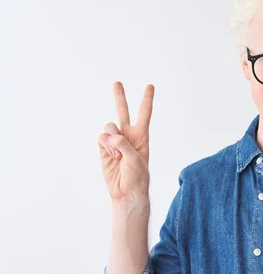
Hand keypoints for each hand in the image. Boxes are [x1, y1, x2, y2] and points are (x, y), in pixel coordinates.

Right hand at [97, 82, 154, 203]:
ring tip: (118, 154)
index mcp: (142, 136)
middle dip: (119, 97)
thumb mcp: (136, 159)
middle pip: (123, 111)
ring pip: (109, 126)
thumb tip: (107, 134)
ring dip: (112, 138)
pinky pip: (101, 137)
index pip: (144, 114)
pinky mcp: (103, 148)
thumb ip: (122, 144)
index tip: (150, 86)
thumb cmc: (137, 176)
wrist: (126, 191)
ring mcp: (114, 141)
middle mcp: (128, 135)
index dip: (147, 99)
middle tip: (117, 82)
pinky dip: (105, 144)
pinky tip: (111, 156)